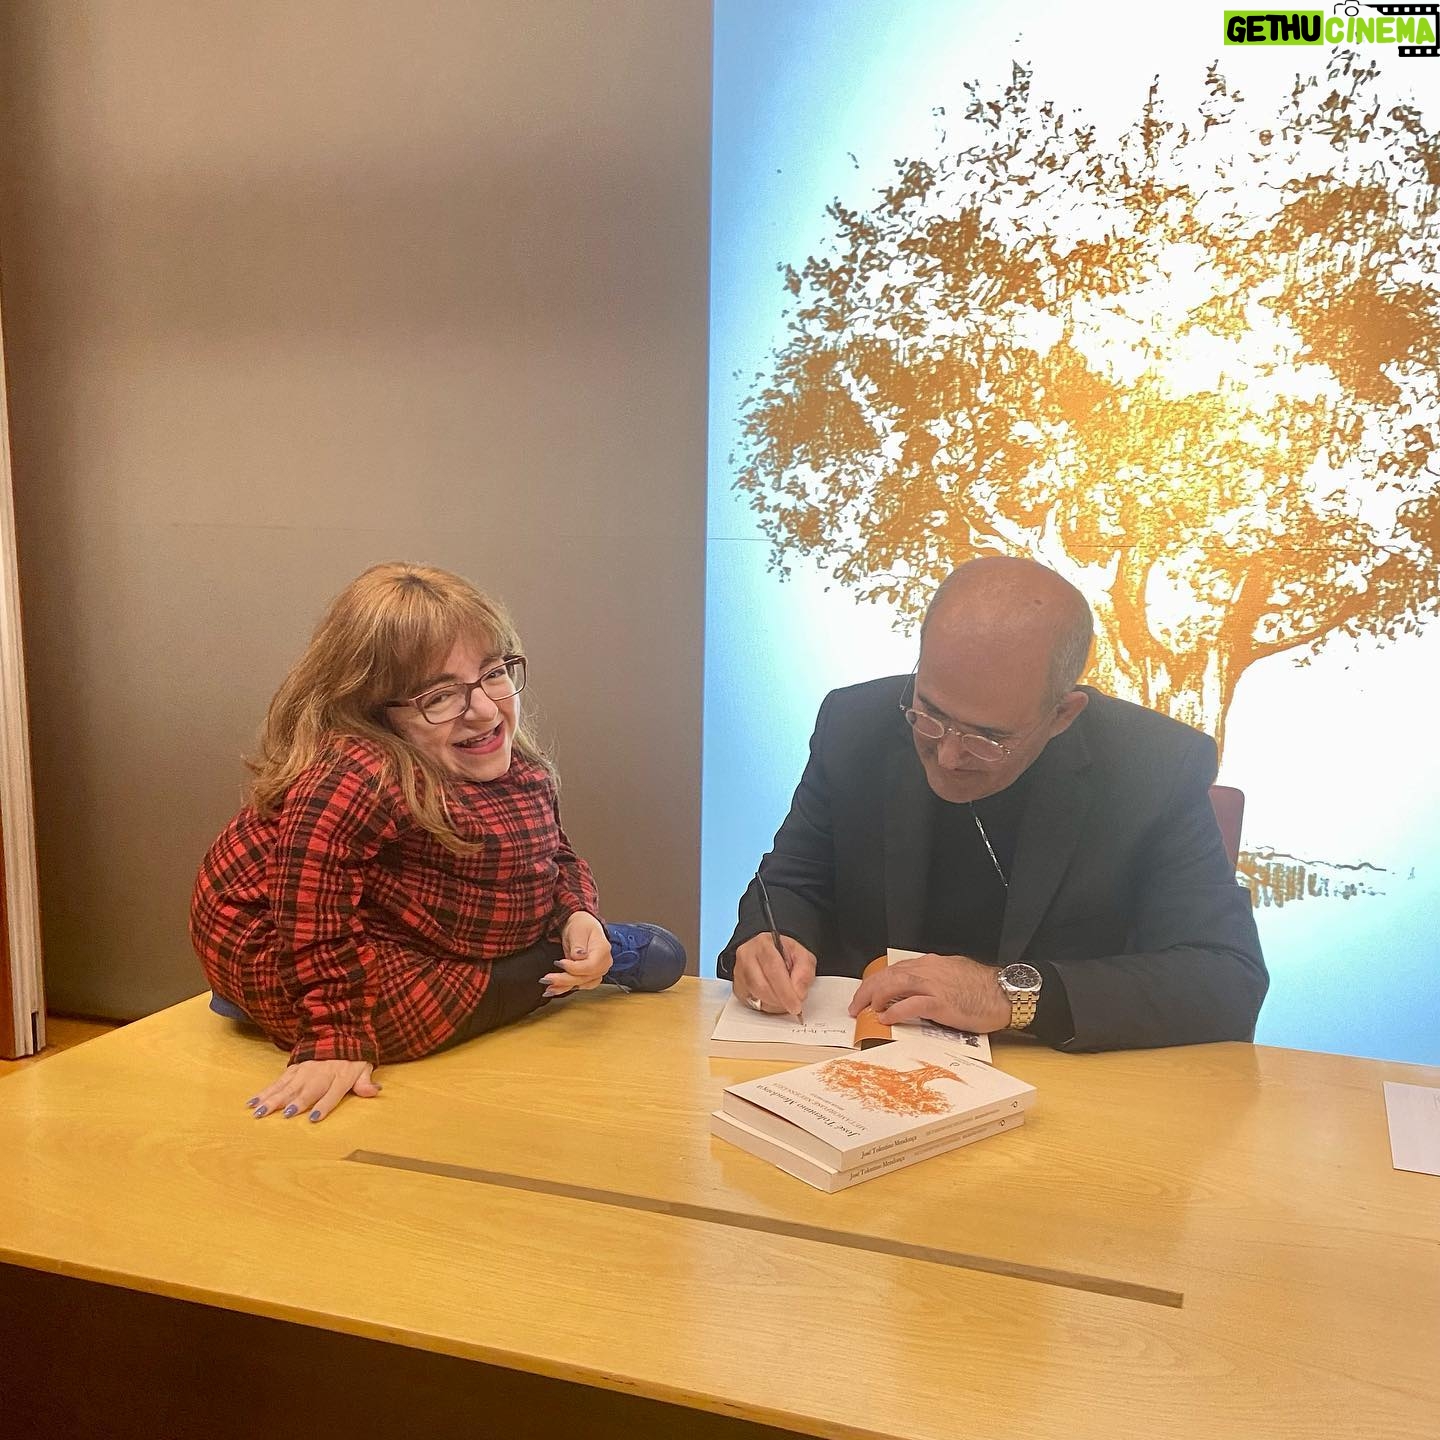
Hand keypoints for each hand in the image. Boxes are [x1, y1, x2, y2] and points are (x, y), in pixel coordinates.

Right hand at [246, 1059, 380, 1123]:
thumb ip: (365, 1081)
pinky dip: (265, 1091)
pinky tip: (253, 1101)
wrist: (338, 1031)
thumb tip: (374, 1091)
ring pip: (287, 1086)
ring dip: (273, 1099)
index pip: (332, 1093)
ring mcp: (304, 1070)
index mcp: (340, 1076)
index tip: (313, 1117)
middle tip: (283, 1115)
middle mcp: (320, 1074)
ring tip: (260, 1111)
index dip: (323, 1105)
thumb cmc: (352, 1057)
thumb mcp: (364, 1066)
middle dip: (295, 1102)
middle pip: (306, 1090)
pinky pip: (278, 1080)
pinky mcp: (293, 1067)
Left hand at [545, 912, 613, 995]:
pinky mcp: (589, 976)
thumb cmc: (581, 925)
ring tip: (547, 988)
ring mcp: (597, 971)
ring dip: (563, 987)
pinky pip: (578, 985)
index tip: (559, 963)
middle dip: (564, 979)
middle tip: (547, 978)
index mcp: (603, 950)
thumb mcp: (578, 929)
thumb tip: (579, 957)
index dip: (575, 968)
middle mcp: (603, 963)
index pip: (591, 966)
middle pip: (585, 977)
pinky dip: (565, 988)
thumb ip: (579, 944)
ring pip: (581, 983)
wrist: (581, 927)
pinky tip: (553, 990)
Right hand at [733, 933, 816, 1017]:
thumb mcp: (802, 956)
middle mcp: (746, 956)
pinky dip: (766, 1006)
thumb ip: (805, 971)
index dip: (785, 991)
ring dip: (774, 1004)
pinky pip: (751, 1002)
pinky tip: (774, 1000)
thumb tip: (798, 992)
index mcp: (763, 943)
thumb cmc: (784, 954)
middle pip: (760, 985)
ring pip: (755, 996)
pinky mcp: (737, 986)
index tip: (796, 1005)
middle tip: (794, 1007)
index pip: (773, 969)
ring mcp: (738, 972)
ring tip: (785, 1000)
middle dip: (780, 1001)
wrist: (769, 952)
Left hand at [848, 953, 1011, 1032]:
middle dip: (867, 990)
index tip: (865, 993)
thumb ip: (933, 978)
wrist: (1005, 993)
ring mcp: (933, 985)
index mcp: (930, 964)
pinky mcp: (940, 1003)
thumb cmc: (983, 987)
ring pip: (893, 986)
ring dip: (875, 998)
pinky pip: (910, 1005)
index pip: (893, 969)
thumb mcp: (953, 974)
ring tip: (866, 1011)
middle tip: (856, 1005)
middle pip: (887, 976)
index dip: (876, 981)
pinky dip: (894, 1011)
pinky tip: (886, 1018)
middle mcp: (928, 970)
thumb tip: (916, 989)